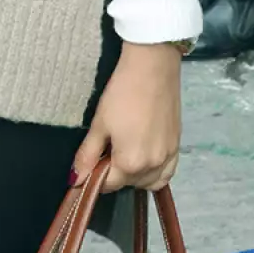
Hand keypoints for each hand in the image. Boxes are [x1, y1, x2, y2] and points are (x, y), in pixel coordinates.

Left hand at [70, 43, 181, 191]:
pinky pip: (167, 173)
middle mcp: (152, 166)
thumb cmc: (122, 93)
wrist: (152, 67)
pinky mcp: (177, 146)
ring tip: (124, 153)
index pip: (108, 184)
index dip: (95, 176)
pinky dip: (155, 173)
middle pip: (128, 183)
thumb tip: (76, 179)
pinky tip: (144, 159)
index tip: (91, 161)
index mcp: (130, 163)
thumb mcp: (99, 124)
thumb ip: (88, 155)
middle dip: (114, 174)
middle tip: (106, 150)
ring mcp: (168, 157)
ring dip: (134, 176)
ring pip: (148, 181)